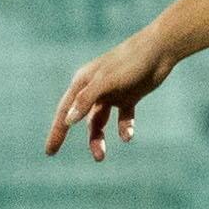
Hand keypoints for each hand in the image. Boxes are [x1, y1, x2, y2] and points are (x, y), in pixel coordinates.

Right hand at [48, 34, 176, 160]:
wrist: (159, 50)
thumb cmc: (129, 62)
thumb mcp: (107, 82)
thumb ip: (87, 100)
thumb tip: (68, 120)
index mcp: (83, 82)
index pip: (65, 111)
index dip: (57, 132)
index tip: (50, 152)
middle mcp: (94, 88)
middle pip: (83, 119)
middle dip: (88, 139)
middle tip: (97, 158)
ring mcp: (111, 93)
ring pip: (100, 121)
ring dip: (100, 138)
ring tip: (102, 156)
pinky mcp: (129, 95)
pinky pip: (122, 117)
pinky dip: (124, 128)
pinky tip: (128, 135)